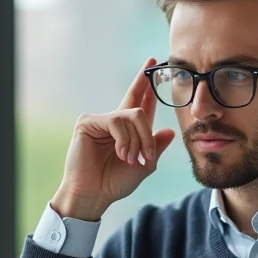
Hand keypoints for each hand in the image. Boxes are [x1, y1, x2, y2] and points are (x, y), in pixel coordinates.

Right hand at [51, 58, 177, 221]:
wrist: (94, 195)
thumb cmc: (114, 183)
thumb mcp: (144, 166)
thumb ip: (155, 147)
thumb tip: (169, 130)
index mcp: (127, 131)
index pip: (141, 103)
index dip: (147, 85)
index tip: (153, 63)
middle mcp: (113, 121)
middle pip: (137, 102)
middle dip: (146, 109)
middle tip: (149, 98)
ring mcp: (100, 120)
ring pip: (133, 116)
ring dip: (138, 141)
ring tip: (131, 159)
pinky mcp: (88, 122)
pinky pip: (117, 120)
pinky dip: (124, 140)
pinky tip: (121, 154)